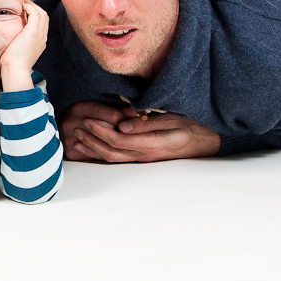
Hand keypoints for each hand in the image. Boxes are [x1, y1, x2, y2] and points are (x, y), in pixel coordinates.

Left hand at [0, 1, 49, 91]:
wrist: (16, 70)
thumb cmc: (13, 64)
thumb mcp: (18, 52)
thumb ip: (19, 44)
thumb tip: (12, 41)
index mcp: (40, 43)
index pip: (42, 25)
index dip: (36, 16)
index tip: (27, 12)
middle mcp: (43, 38)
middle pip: (45, 17)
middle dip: (36, 8)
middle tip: (26, 4)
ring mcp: (40, 34)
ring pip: (42, 14)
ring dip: (33, 6)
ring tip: (24, 3)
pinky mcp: (33, 32)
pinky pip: (35, 14)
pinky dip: (30, 8)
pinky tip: (22, 6)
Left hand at [69, 104, 221, 162]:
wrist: (204, 142)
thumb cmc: (188, 127)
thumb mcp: (170, 120)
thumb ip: (146, 123)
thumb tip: (123, 125)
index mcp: (151, 145)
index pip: (119, 140)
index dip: (100, 131)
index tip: (87, 120)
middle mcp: (144, 155)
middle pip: (111, 151)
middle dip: (92, 140)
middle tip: (76, 127)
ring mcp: (142, 159)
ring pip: (112, 158)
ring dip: (93, 149)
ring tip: (76, 139)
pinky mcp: (141, 158)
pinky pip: (117, 159)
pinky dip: (100, 154)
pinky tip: (89, 148)